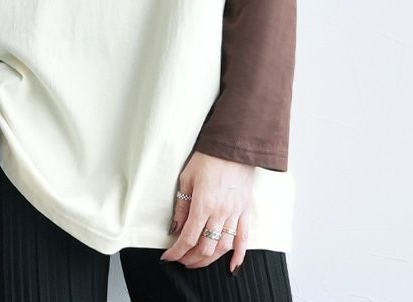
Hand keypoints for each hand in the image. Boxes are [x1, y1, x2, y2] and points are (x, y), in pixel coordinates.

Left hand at [159, 150, 252, 272]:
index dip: (177, 251)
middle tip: (181, 260)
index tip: (168, 256)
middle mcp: (220, 212)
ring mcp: (235, 213)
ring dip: (209, 259)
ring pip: (223, 246)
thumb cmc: (207, 158)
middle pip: (206, 246)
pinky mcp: (245, 211)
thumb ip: (181, 206)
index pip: (188, 237)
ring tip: (197, 262)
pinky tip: (232, 266)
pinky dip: (239, 255)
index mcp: (203, 204)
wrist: (232, 146)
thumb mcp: (186, 178)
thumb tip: (175, 228)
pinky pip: (244, 238)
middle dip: (191, 258)